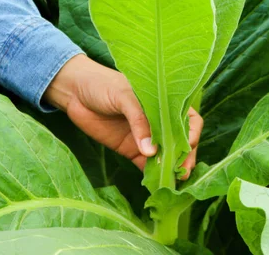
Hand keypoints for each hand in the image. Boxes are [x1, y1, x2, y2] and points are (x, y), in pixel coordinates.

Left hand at [43, 54, 202, 179]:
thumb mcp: (124, 96)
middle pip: (183, 143)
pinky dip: (154, 176)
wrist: (75, 92)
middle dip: (185, 157)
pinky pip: (148, 167)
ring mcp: (147, 138)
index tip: (187, 145)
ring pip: (167, 157)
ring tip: (172, 180)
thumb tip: (152, 151)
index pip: (190, 120)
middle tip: (182, 171)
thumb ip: (139, 121)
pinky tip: (156, 184)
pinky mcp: (132, 151)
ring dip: (172, 169)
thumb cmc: (103, 85)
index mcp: (165, 103)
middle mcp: (160, 122)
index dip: (193, 133)